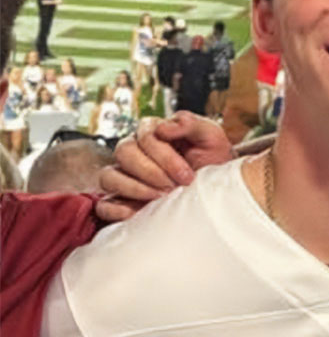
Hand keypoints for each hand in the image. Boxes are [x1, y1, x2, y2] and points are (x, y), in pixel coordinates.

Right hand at [96, 112, 232, 221]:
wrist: (217, 188)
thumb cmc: (212, 158)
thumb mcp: (211, 136)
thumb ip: (190, 123)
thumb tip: (164, 126)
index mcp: (152, 131)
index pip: (145, 136)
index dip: (165, 157)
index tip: (187, 175)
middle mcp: (134, 151)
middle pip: (124, 153)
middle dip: (151, 172)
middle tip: (173, 187)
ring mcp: (125, 176)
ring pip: (109, 176)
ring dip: (134, 188)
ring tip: (159, 199)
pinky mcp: (122, 201)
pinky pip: (104, 206)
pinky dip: (115, 210)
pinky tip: (136, 213)